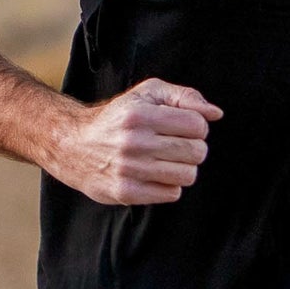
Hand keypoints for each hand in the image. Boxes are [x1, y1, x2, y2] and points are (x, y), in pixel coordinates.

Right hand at [48, 78, 222, 205]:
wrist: (73, 145)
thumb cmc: (118, 116)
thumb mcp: (148, 94)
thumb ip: (185, 97)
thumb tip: (216, 114)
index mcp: (140, 114)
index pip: (198, 126)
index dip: (197, 126)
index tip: (182, 127)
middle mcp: (133, 142)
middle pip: (197, 152)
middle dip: (193, 148)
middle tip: (175, 145)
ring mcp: (129, 169)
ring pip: (188, 175)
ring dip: (182, 168)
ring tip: (165, 160)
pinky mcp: (125, 192)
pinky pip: (171, 194)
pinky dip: (168, 185)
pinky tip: (154, 175)